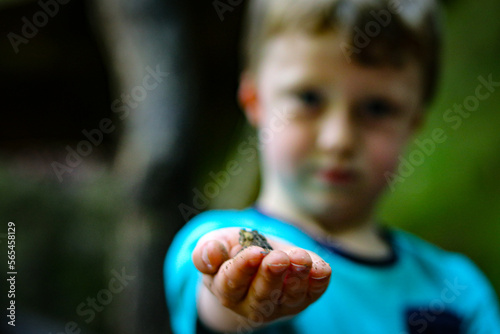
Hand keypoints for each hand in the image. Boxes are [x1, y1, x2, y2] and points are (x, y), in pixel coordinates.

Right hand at [192, 228, 330, 330]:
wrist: (258, 256)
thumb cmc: (231, 249)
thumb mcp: (215, 244)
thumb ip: (207, 251)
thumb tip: (210, 254)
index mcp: (226, 290)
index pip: (232, 283)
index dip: (243, 268)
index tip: (255, 252)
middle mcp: (252, 304)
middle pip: (263, 295)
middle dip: (272, 276)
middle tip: (279, 258)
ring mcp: (280, 304)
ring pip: (290, 296)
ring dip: (297, 278)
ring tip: (300, 258)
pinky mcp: (302, 298)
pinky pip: (312, 293)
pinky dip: (318, 282)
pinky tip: (322, 268)